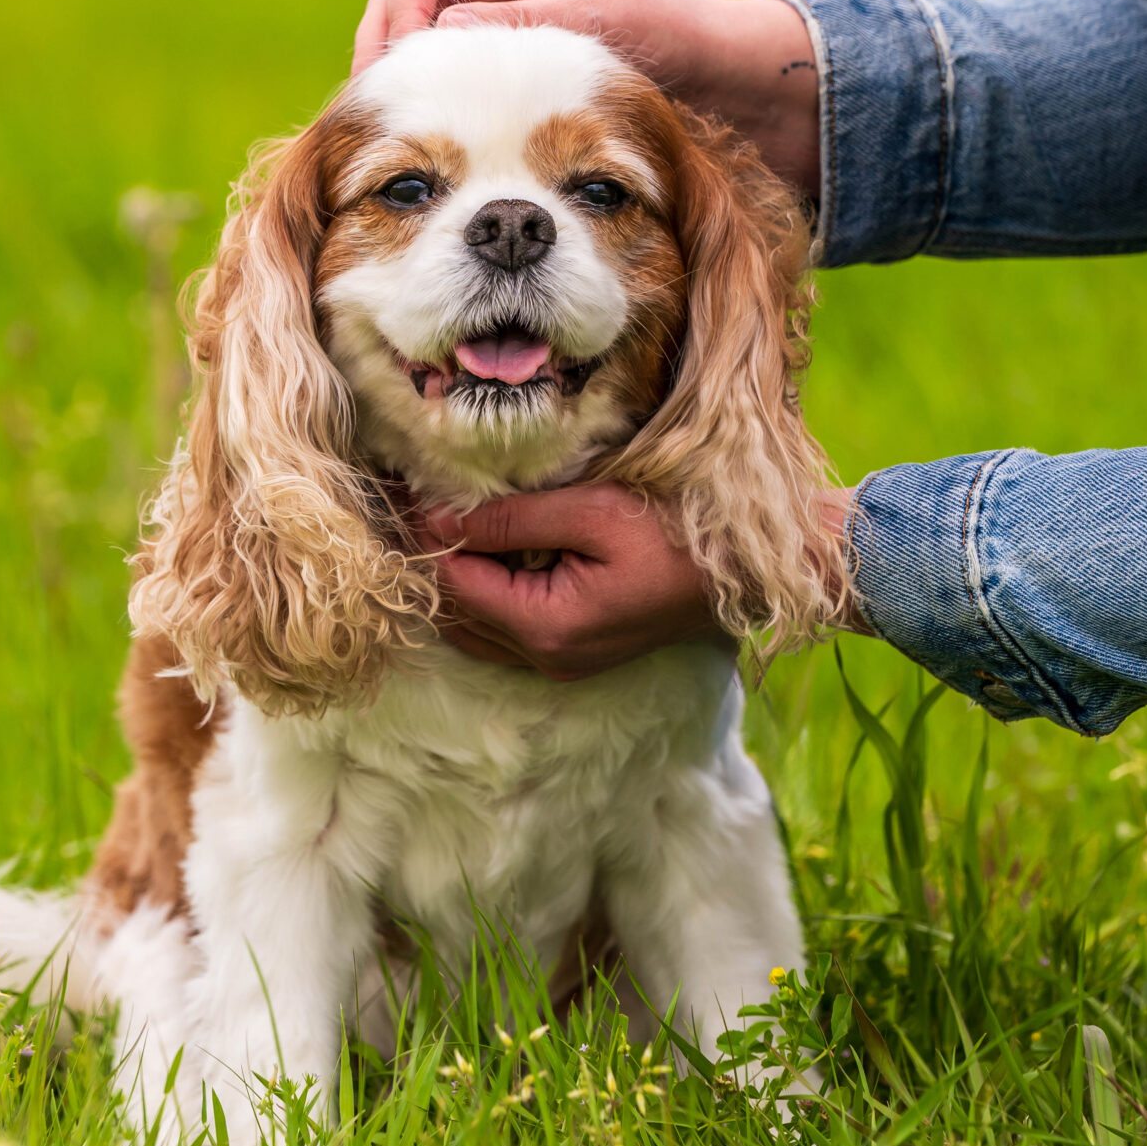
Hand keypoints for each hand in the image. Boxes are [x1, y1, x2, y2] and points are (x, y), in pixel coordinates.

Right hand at [353, 0, 819, 205]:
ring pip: (409, 37)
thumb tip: (430, 39)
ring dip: (401, 80)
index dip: (400, 25)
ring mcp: (480, 4)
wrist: (703, 65)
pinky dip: (427, 96)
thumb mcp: (582, 28)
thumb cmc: (655, 32)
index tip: (404, 79)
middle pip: (398, 3)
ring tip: (397, 131)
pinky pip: (438, 67)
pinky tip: (428, 138)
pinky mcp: (489, 45)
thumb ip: (507, 29)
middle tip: (382, 113)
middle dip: (386, 55)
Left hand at [415, 482, 871, 679]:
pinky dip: (479, 589)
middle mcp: (544, 656)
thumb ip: (513, 518)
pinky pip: (501, 626)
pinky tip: (475, 545)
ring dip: (450, 575)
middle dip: (426, 557)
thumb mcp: (593, 512)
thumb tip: (439, 514)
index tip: (399, 485)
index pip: (453, 582)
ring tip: (430, 513)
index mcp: (545, 627)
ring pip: (473, 624)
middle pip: (454, 612)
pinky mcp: (573, 648)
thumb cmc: (678, 534)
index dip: (421, 534)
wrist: (747, 573)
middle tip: (402, 496)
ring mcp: (560, 659)